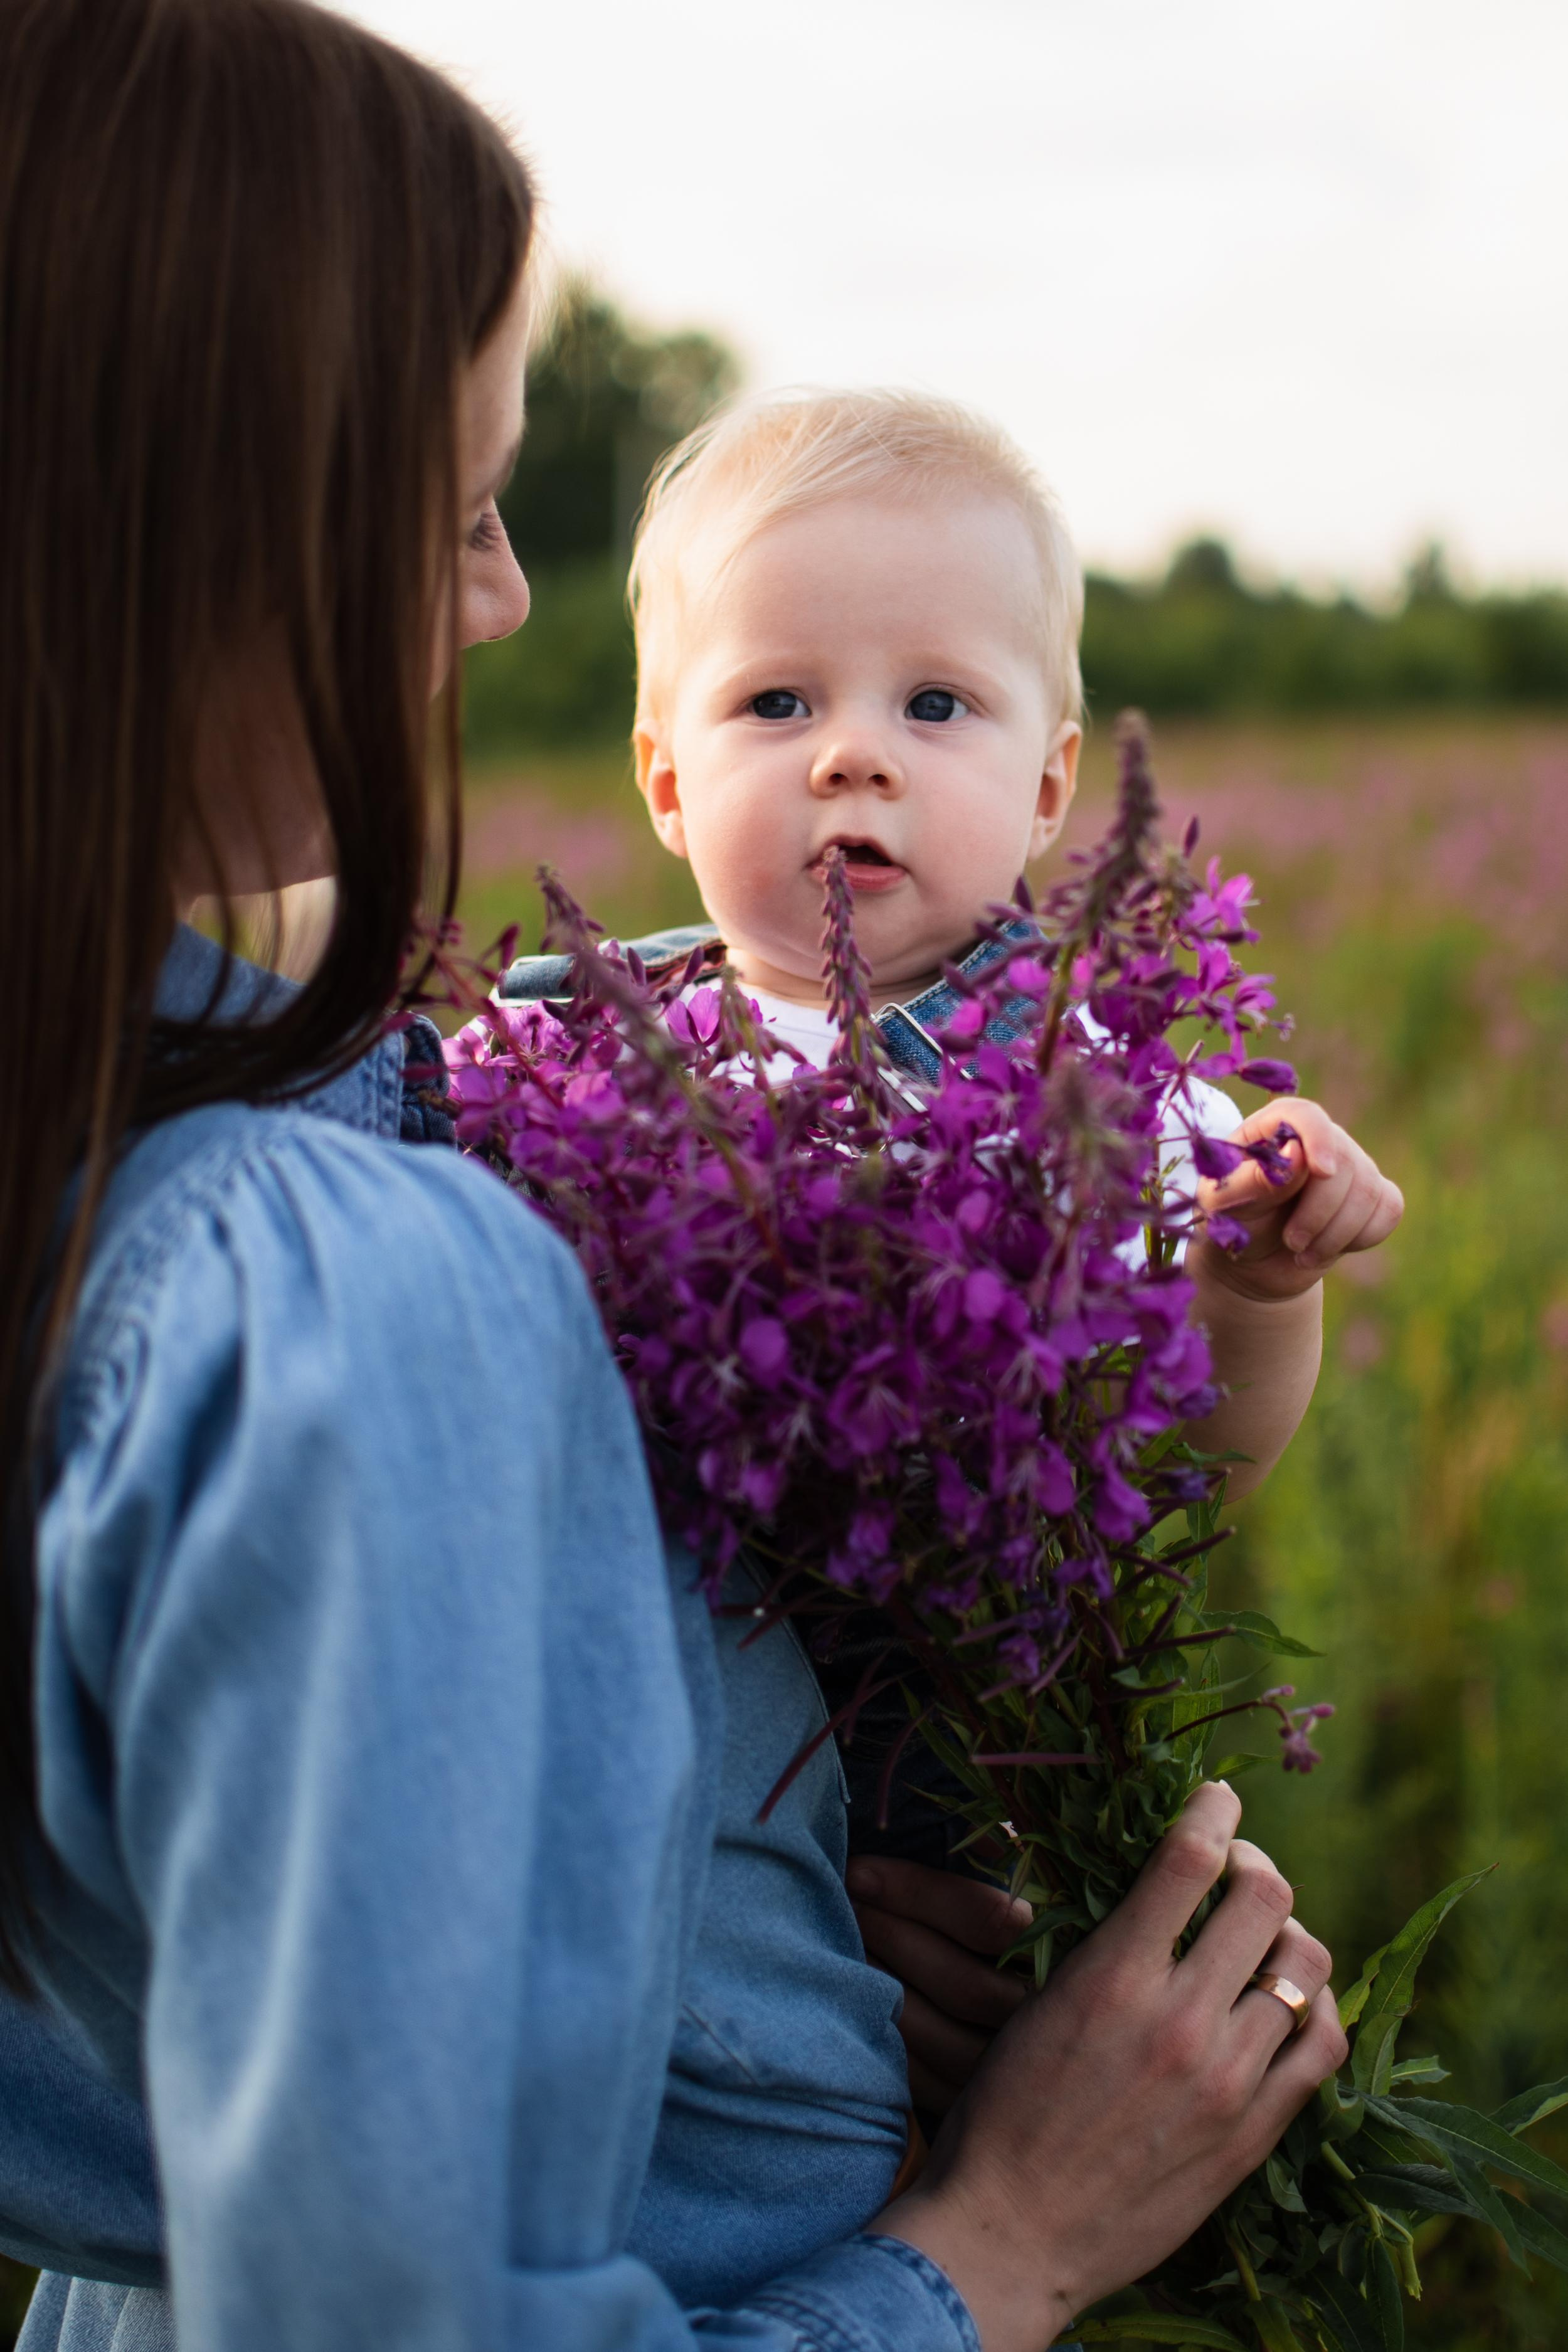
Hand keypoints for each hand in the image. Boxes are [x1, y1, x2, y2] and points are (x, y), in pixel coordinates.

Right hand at [876, 1783, 1346, 2351]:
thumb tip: (1160, 1884)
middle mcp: (1179, 2021)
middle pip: (1264, 1897)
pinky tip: (1291, 2000)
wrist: (1011, 2233)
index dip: (1213, 1808)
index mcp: (1111, 1977)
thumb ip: (1106, 1945)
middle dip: (1255, 1862)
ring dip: (1287, 1931)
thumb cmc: (1003, 2112)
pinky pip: (1324, 2044)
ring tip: (1262, 1936)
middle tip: (1236, 1867)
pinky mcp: (1253, 2133)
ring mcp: (1226, 2081)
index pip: (1190, 1856)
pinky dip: (1318, 2005)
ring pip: (1305, 1964)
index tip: (1215, 1796)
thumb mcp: (1039, 2004)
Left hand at [1192, 1097, 1402, 1303]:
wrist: (1252, 1262)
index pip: (1307, 1116)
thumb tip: (1296, 1151)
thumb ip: (1253, 1180)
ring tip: (1301, 1252)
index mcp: (1276, 1128)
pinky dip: (1361, 1238)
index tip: (1321, 1171)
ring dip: (1335, 1234)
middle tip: (1291, 1242)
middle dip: (1319, 1213)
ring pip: (1369, 1191)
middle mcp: (1319, 1140)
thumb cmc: (1232, 1223)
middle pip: (1344, 1163)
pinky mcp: (1372, 1197)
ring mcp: (1351, 1167)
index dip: (1319, 1139)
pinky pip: (1389, 1210)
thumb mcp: (1224, 1205)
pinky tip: (1328, 1248)